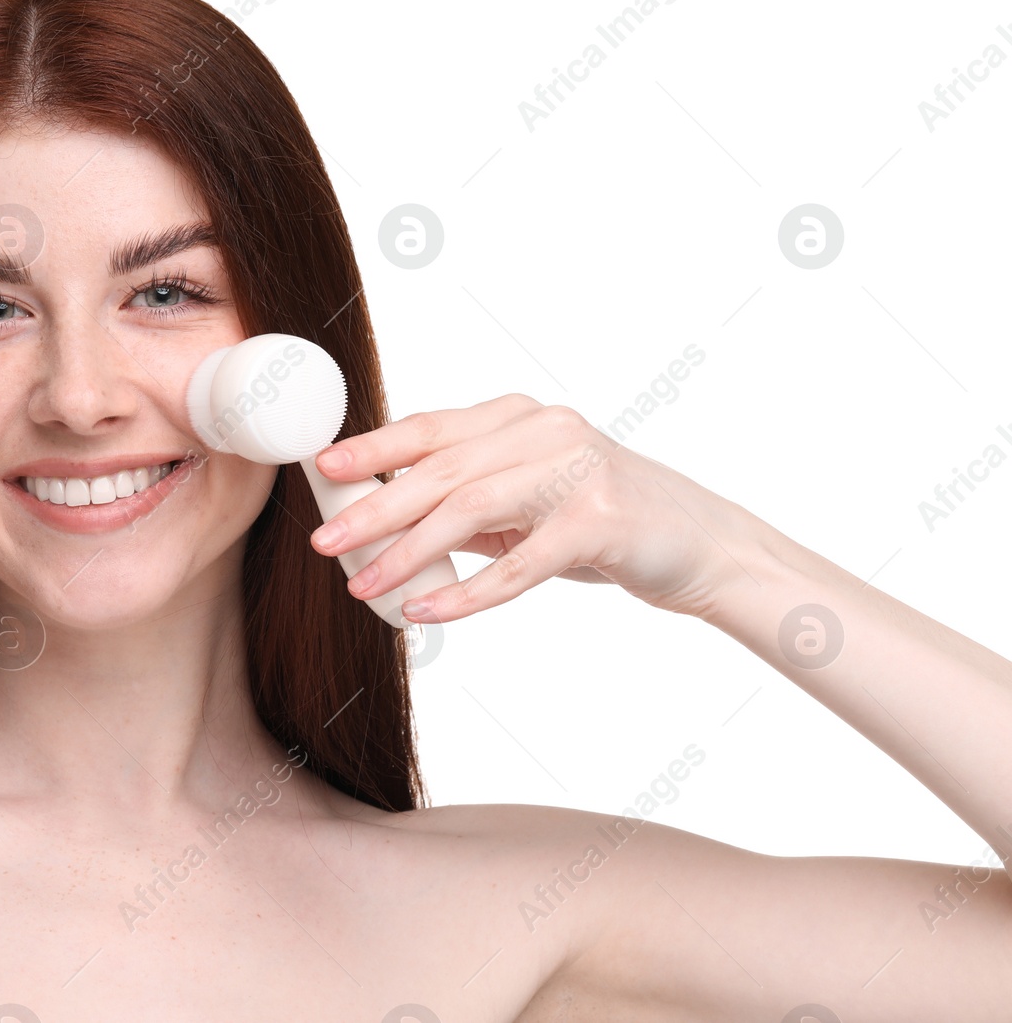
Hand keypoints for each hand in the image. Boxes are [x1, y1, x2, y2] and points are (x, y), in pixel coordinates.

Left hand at [308, 395, 762, 623]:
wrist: (704, 545)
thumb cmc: (605, 523)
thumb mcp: (530, 502)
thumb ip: (470, 505)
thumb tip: (387, 525)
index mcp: (521, 418)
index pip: (431, 427)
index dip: (373, 447)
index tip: (322, 467)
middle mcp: (546, 431)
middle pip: (440, 469)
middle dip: (375, 507)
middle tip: (323, 541)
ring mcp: (576, 470)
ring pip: (471, 509)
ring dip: (408, 551)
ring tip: (362, 584)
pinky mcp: (600, 520)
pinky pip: (520, 562)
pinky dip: (468, 590)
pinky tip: (427, 609)